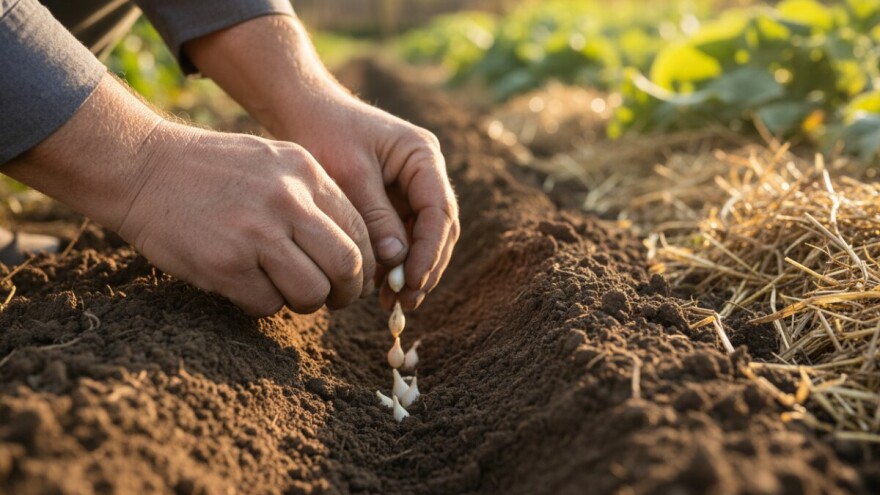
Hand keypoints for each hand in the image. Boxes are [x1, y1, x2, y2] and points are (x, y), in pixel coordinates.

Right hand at [116, 122, 374, 315]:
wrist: (141, 167)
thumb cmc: (212, 169)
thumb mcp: (274, 161)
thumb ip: (314, 196)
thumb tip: (353, 250)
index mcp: (305, 172)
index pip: (360, 230)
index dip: (365, 263)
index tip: (354, 278)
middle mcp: (287, 200)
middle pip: (347, 265)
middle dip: (348, 292)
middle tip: (336, 300)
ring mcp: (256, 233)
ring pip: (312, 292)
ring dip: (306, 303)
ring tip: (288, 294)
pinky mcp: (225, 264)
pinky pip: (267, 305)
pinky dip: (263, 305)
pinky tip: (246, 287)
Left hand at [281, 96, 459, 309]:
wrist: (303, 112)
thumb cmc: (324, 134)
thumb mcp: (348, 174)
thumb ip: (375, 215)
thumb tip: (397, 260)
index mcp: (422, 156)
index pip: (438, 210)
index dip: (429, 250)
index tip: (412, 281)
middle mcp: (425, 173)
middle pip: (440, 229)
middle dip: (426, 267)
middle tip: (406, 301)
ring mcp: (412, 189)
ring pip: (425, 239)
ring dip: (413, 271)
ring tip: (394, 303)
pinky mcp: (395, 203)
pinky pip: (404, 238)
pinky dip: (396, 264)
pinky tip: (381, 289)